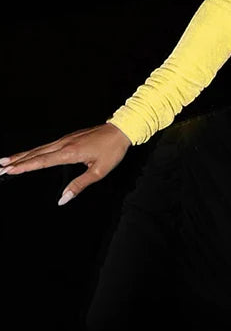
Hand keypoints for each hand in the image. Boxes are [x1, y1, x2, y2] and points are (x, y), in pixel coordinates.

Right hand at [0, 122, 131, 203]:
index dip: (24, 167)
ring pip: (39, 148)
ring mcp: (65, 139)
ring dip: (22, 155)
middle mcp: (63, 144)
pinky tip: (28, 154)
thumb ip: (79, 185)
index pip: (41, 161)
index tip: (9, 170)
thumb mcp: (98, 172)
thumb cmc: (111, 151)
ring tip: (6, 161)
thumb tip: (63, 199)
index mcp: (69, 153)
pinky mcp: (68, 138)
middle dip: (16, 161)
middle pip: (35, 153)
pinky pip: (46, 145)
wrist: (120, 131)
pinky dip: (33, 151)